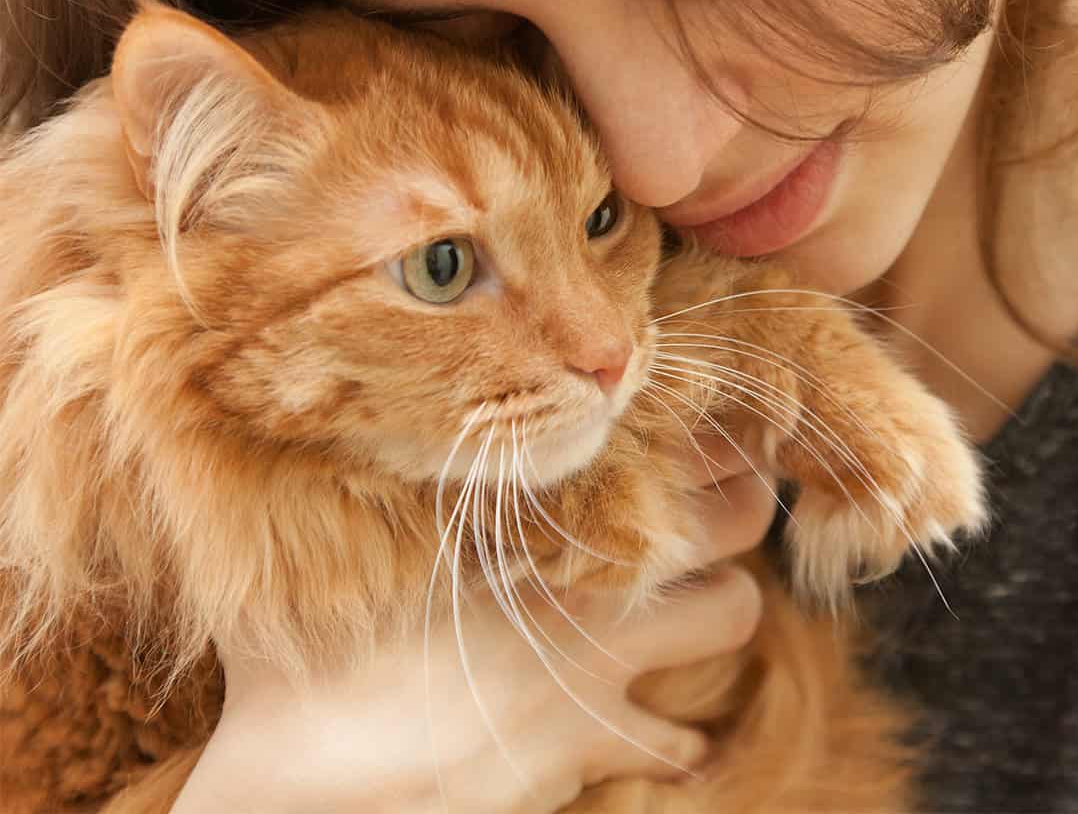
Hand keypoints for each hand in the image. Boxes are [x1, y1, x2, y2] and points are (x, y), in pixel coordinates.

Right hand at [171, 468, 774, 813]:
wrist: (316, 779)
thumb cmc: (323, 645)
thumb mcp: (349, 530)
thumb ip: (388, 470)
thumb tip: (379, 419)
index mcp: (548, 528)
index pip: (680, 455)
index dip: (717, 434)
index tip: (724, 421)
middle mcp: (599, 589)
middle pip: (737, 524)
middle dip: (745, 502)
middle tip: (729, 491)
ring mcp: (606, 671)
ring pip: (734, 614)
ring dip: (723, 601)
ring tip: (695, 591)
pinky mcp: (588, 751)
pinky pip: (672, 743)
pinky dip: (673, 735)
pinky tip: (651, 728)